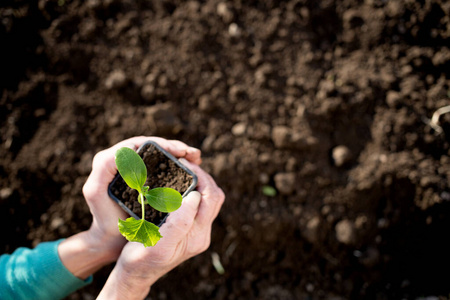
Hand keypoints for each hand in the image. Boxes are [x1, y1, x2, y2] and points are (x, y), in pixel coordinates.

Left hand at [58, 136, 201, 279]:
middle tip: (193, 154)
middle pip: (153, 147)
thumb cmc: (103, 219)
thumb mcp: (96, 191)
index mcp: (111, 159)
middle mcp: (123, 161)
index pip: (141, 143)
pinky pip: (163, 167)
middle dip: (175, 147)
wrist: (109, 240)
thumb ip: (104, 167)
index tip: (179, 152)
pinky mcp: (144, 179)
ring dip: (179, 154)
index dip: (162, 145)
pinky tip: (191, 168)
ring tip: (195, 158)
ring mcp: (135, 170)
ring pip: (161, 155)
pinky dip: (178, 165)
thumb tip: (128, 147)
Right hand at [97, 160, 224, 298]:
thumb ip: (179, 222)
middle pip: (214, 196)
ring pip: (208, 198)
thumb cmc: (140, 260)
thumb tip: (195, 196)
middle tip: (182, 162)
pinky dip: (192, 188)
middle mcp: (202, 233)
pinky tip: (177, 182)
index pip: (211, 197)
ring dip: (198, 181)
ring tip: (180, 168)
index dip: (200, 176)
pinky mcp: (189, 228)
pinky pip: (199, 203)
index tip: (181, 162)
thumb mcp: (158, 243)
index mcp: (197, 236)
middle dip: (202, 175)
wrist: (134, 274)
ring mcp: (197, 231)